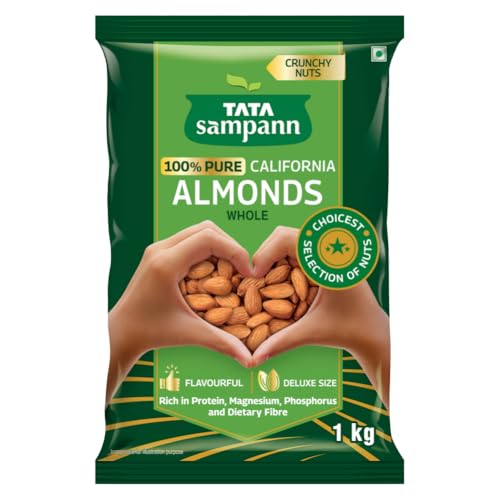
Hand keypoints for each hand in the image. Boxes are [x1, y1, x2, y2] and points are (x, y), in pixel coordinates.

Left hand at [106, 221, 251, 402]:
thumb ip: (221, 343)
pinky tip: (215, 272)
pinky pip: (190, 240)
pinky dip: (208, 250)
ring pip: (199, 231)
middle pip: (206, 228)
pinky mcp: (159, 252)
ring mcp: (158, 248)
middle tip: (242, 269)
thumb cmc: (151, 333)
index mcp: (165, 264)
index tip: (247, 272)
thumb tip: (250, 359)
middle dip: (230, 246)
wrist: (121, 331)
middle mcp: (160, 249)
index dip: (234, 250)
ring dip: (220, 246)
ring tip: (232, 270)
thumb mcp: (189, 334)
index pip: (208, 238)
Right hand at [252, 226, 390, 406]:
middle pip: (284, 235)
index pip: (287, 238)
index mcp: (328, 260)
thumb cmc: (347, 331)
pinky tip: (280, 281)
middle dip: (265, 254)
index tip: (255, 276)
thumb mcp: (311, 333)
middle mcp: (329, 250)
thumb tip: (252, 358)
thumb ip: (281, 342)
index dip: (265, 253)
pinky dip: (283, 260)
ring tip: (265, 280)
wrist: (372, 331)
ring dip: (274, 257)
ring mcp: (328, 251)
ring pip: (289, 240)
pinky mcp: (325, 256)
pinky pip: (297, 249)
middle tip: (257, 278)